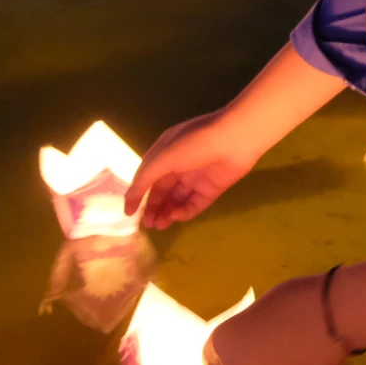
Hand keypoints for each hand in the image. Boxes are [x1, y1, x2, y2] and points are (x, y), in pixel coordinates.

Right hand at [123, 108, 264, 228]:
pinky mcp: (212, 189)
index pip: (147, 177)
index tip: (129, 214)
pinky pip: (195, 204)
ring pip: (177, 200)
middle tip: (147, 225)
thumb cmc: (195, 143)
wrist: (236, 139)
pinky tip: (176, 217)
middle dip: (153, 208)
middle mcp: (179, 165)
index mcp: (165, 152)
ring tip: (159, 225)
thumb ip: (145, 178)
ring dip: (166, 213)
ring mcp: (196, 178)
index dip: (137, 195)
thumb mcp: (164, 157)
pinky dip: (184, 212)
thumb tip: (129, 199)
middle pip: (162, 192)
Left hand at [205, 275, 348, 364]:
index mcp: (223, 344)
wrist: (333, 316)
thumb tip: (247, 345)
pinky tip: (295, 363)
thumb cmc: (293, 300)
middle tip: (256, 354)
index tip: (233, 349)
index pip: (209, 358)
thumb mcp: (258, 309)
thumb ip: (245, 334)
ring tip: (279, 358)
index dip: (220, 355)